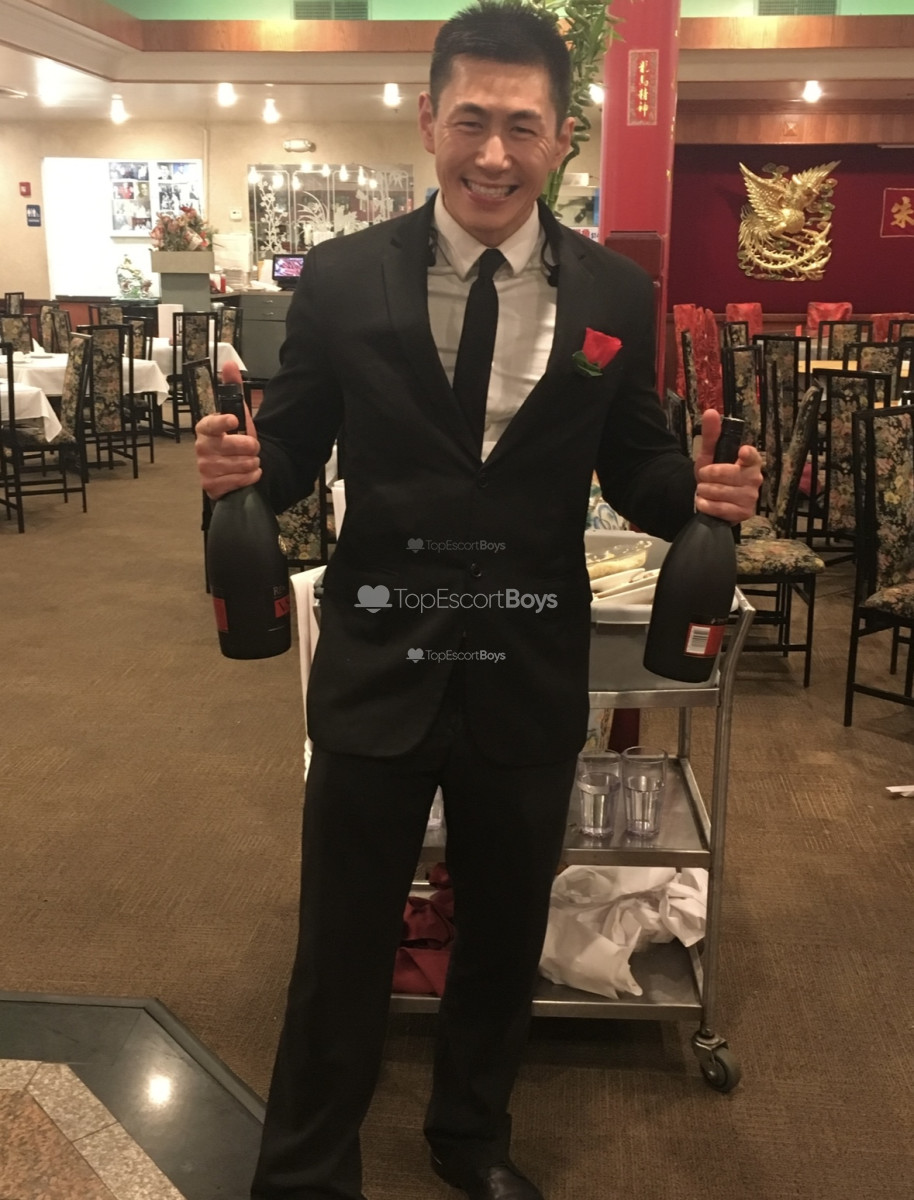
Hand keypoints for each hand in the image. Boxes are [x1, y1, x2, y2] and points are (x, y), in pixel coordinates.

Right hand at [195, 362, 260, 499]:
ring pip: (241, 464)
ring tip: (250, 460)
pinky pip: (239, 481)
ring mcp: (204, 468)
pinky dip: (251, 477)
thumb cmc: (236, 439)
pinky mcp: (211, 486)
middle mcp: (201, 448)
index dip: (222, 422)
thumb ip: (233, 388)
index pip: (211, 424)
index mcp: (205, 428)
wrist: (238, 468)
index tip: (234, 421)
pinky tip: (249, 474)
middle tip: (252, 448)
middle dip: (252, 447)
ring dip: (253, 463)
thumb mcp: (238, 414)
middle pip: (234, 447)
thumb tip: (229, 362)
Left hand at [693, 408, 763, 523]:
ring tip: (705, 490)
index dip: (747, 454)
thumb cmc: (713, 476)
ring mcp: (751, 497)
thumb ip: (711, 435)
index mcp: (750, 461)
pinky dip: (705, 505)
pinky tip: (704, 502)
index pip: (752, 456)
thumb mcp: (709, 455)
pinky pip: (719, 508)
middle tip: (704, 478)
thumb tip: (710, 412)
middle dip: (707, 475)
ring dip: (704, 490)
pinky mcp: (744, 513)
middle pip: (727, 474)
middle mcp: (755, 479)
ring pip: (720, 491)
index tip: (742, 452)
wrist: (710, 500)